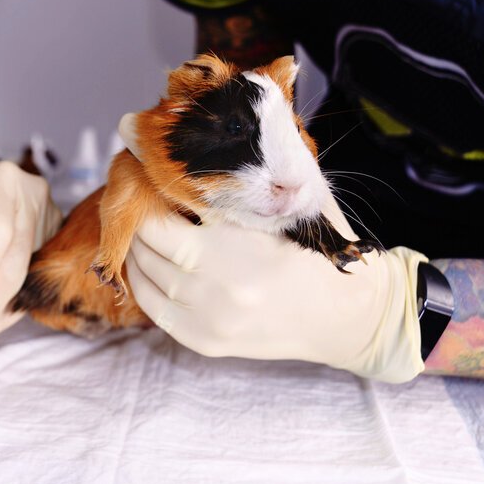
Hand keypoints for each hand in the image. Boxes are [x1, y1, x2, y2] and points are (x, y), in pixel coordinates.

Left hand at [126, 194, 427, 382]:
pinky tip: (149, 259)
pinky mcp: (203, 343)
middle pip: (145, 247)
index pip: (158, 222)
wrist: (346, 315)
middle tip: (141, 195)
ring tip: (145, 224)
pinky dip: (142, 279)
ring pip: (143, 276)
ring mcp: (207, 321)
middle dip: (138, 217)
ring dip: (137, 246)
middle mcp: (215, 290)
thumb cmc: (319, 249)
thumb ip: (246, 175)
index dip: (144, 193)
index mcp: (235, 249)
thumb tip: (194, 140)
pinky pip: (151, 307)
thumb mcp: (293, 199)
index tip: (144, 170)